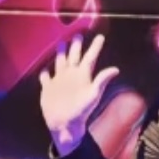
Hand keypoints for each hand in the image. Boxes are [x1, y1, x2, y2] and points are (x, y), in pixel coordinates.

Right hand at [39, 35, 120, 154]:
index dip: (95, 47)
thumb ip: (102, 81)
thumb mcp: (93, 95)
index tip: (100, 37)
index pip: (90, 57)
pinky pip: (45, 78)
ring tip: (61, 44)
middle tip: (78, 33)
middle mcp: (71, 76)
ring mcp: (59, 82)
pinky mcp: (48, 89)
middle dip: (76, 45)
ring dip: (60, 54)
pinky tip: (43, 70)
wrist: (65, 125)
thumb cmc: (81, 111)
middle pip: (74, 56)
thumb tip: (116, 69)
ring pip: (60, 63)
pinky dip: (44, 74)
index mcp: (82, 75)